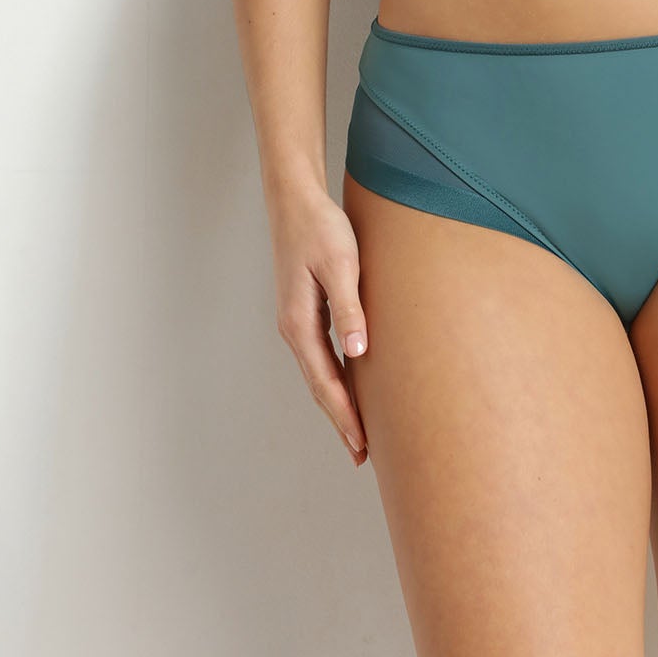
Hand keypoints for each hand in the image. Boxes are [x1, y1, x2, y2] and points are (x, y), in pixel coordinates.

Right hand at [269, 183, 370, 466]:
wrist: (296, 201)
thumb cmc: (321, 229)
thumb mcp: (340, 265)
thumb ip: (349, 308)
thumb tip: (358, 352)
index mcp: (300, 324)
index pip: (325, 382)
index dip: (344, 415)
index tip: (361, 444)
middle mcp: (294, 329)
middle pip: (319, 386)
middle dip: (341, 420)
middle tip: (363, 454)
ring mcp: (297, 322)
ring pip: (320, 373)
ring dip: (337, 402)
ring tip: (359, 431)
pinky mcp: (305, 311)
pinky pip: (321, 356)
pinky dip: (335, 378)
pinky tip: (350, 385)